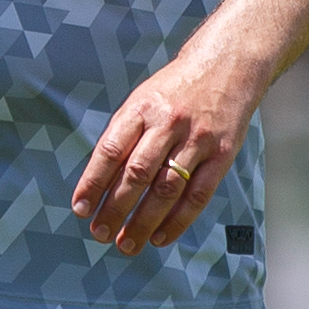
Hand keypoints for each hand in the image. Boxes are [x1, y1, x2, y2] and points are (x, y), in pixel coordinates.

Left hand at [74, 44, 262, 255]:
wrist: (227, 65)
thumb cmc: (176, 90)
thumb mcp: (142, 100)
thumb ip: (123, 137)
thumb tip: (99, 184)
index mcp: (142, 108)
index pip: (111, 150)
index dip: (93, 182)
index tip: (81, 209)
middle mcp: (169, 123)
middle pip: (138, 173)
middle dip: (116, 208)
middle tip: (100, 233)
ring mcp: (198, 139)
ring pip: (167, 188)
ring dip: (144, 221)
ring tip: (127, 243)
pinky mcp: (222, 154)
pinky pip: (199, 194)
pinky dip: (178, 221)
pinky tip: (161, 237)